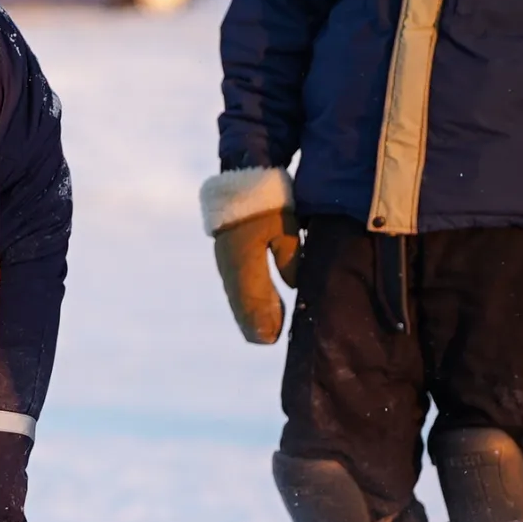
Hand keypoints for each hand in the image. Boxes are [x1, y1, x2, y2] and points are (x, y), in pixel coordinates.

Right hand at [200, 168, 299, 345]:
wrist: (241, 181)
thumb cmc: (267, 201)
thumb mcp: (284, 226)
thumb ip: (290, 257)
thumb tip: (294, 285)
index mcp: (243, 259)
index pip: (250, 299)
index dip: (261, 321)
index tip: (271, 338)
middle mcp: (231, 267)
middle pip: (242, 305)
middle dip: (257, 325)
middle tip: (271, 340)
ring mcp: (228, 266)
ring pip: (239, 301)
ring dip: (253, 318)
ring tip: (268, 333)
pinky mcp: (230, 264)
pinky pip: (239, 292)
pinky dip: (250, 307)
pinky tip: (264, 313)